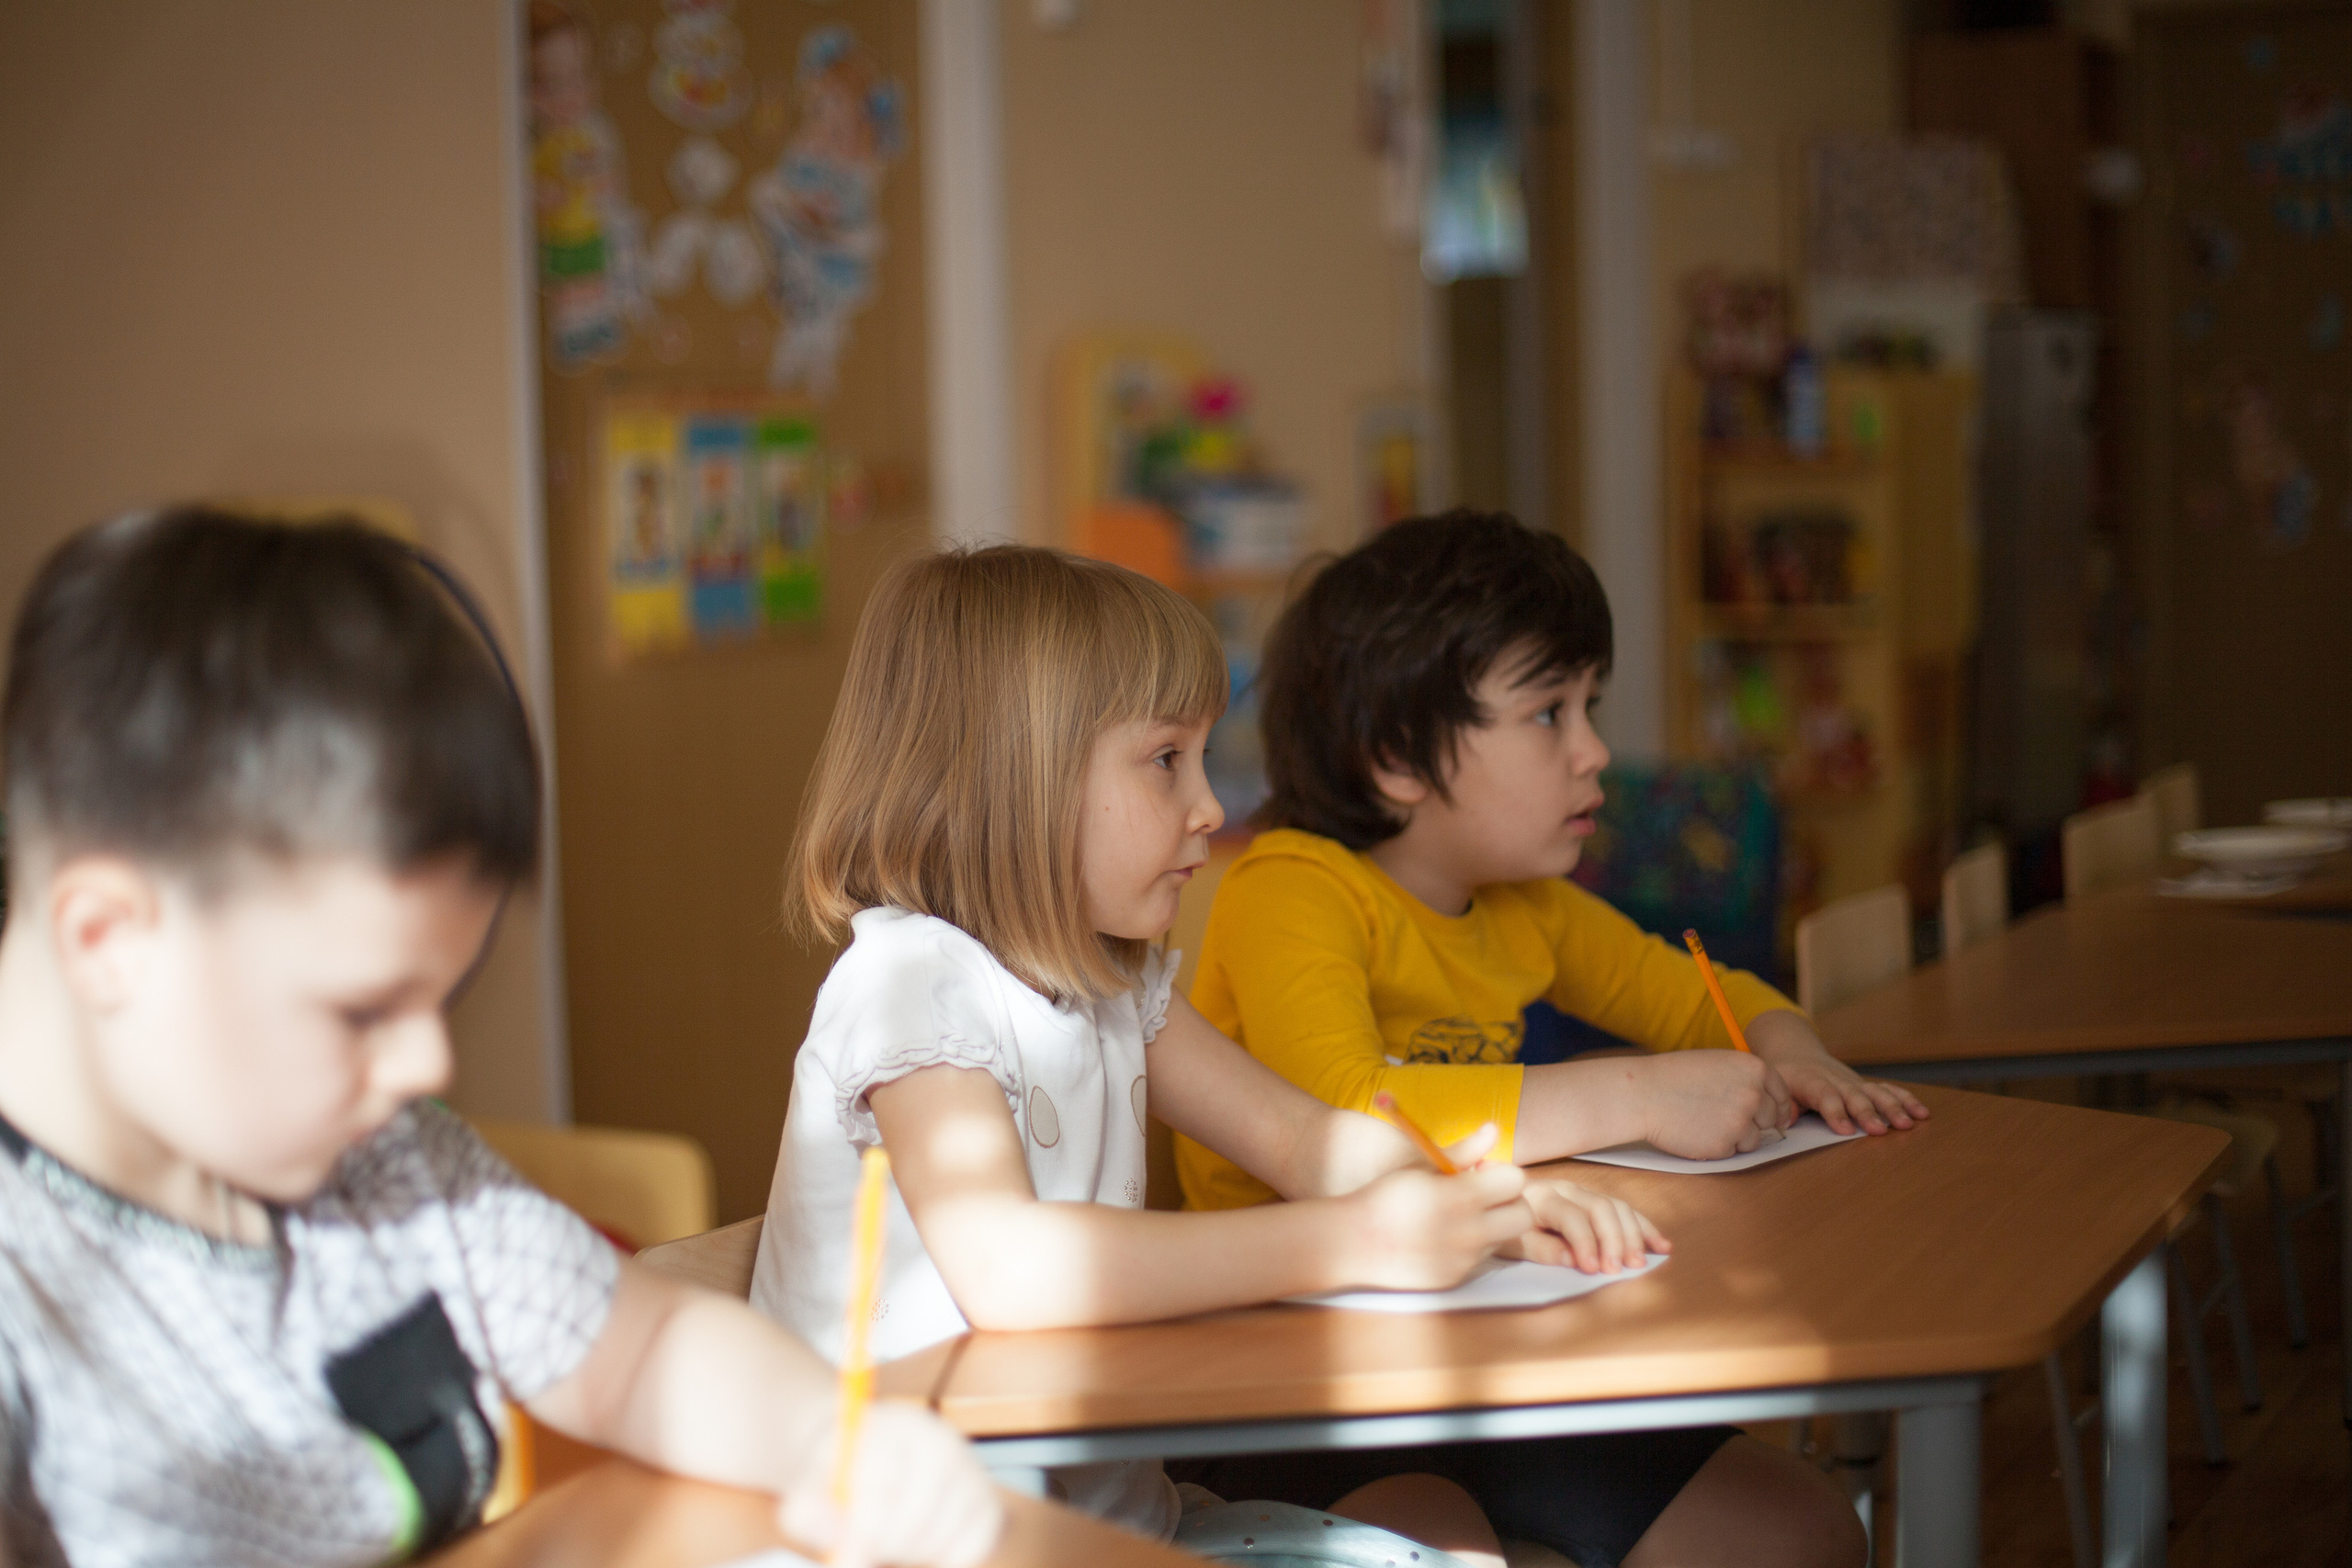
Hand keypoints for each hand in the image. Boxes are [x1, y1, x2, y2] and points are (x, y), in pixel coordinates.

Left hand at [780, 1401, 1003, 1567]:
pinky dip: (941, 1560)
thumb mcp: (810, 1488)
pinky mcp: (988, 1505)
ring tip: (890, 1535)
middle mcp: (942, 1441)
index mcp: (894, 1426)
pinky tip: (920, 1541)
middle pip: (914, 1518)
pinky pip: (967, 1551)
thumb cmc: (840, 1477)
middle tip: (864, 1546)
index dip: (864, 1529)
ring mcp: (971, 1472)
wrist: (873, 1460)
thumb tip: (843, 1548)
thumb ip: (812, 1514)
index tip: (847, 1556)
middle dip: (882, 1545)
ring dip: (908, 1553)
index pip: (885, 1483)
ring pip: (938, 1538)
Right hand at [1341, 1157, 1530, 1290]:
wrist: (1352, 1242)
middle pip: (1523, 1215)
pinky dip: (1470, 1246)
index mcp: (1459, 1197)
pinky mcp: (1456, 1278)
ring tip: (1457, 1217)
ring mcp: (1463, 1259)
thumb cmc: (1385, 1197)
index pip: (1515, 1181)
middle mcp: (1468, 1231)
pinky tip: (1442, 1237)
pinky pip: (1479, 1258)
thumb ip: (1464, 1152)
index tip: (1482, 1173)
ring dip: (1491, 1225)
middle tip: (1484, 1197)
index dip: (1501, 1173)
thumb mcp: (1421, 1167)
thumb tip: (1494, 1129)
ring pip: (1503, 1238)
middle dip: (1510, 1202)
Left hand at [1506, 1180, 1669, 1273]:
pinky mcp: (1594, 1201)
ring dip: (1633, 1235)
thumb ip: (1539, 1249)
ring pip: (1616, 1207)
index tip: (1592, 1269)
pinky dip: (1644, 1227)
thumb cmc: (1503, 1225)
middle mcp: (1566, 1190)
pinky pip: (1624, 1210)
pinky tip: (1661, 1245)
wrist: (1495, 1202)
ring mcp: (1583, 1193)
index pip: (1571, 1217)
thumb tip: (1570, 1259)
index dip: (1584, 1242)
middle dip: (1614, 1239)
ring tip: (1639, 1262)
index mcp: (1542, 1197)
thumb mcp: (1509, 1241)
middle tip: (1620, 1269)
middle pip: (1600, 1208)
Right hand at [1634, 1049, 1792, 1159]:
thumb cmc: (1674, 1076)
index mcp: (1754, 1068)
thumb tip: (1768, 1103)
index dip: (1777, 1107)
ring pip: (1753, 1139)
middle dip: (1754, 1122)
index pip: (1781, 1093)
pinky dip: (1718, 1147)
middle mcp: (1753, 1094)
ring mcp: (1740, 1121)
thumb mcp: (1717, 1063)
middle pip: (1771, 1119)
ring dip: (1736, 1137)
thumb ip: (1745, 1079)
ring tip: (1706, 1123)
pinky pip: (1732, 1152)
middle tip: (1726, 1118)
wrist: (1643, 1094)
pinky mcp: (1724, 1145)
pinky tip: (1697, 1132)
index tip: (1774, 1117)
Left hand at [1746, 1012, 1928, 1134]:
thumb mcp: (1775, 1087)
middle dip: (1868, 1113)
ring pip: (1875, 1092)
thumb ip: (1780, 1105)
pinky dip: (1906, 1100)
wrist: (1797, 1053)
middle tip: (1881, 1130)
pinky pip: (1888, 1090)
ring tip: (1908, 1124)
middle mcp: (1835, 1079)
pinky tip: (1922, 1113)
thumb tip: (1783, 1125)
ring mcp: (1854, 1081)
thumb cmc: (1785, 1077)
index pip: (1824, 1095)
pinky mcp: (1866, 1085)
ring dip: (1893, 1108)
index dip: (1835, 1112)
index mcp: (1809, 1080)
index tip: (1845, 1130)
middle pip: (1854, 1095)